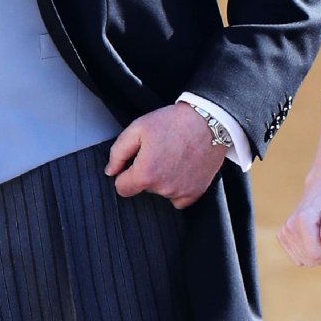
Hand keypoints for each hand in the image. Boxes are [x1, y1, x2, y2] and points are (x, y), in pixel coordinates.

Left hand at [105, 104, 225, 208]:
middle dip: (147, 173)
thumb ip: (118, 152)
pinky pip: (179, 199)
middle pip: (144, 188)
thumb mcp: (138, 127)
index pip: (122, 188)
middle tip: (159, 151)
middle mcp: (163, 187)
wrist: (209, 121)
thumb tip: (111, 171)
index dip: (125, 174)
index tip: (135, 163)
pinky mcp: (196, 192)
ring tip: (174, 155)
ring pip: (161, 192)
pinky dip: (179, 187)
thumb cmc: (175, 122)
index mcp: (146, 173)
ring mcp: (181, 192)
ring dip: (164, 179)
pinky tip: (183, 169)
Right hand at [277, 172, 320, 265]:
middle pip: (310, 260)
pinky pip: (298, 258)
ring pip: (304, 261)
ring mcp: (284, 232)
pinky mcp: (283, 236)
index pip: (316, 254)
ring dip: (318, 254)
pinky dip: (309, 253)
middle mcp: (289, 227)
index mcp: (303, 220)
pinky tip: (316, 238)